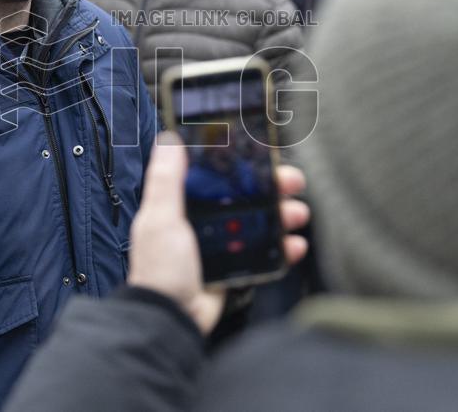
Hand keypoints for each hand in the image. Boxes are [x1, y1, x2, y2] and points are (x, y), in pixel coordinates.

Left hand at [127, 132, 310, 334]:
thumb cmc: (160, 267)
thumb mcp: (161, 218)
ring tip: (298, 214)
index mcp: (184, 203)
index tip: (266, 154)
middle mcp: (204, 220)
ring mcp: (222, 244)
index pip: (218, 175)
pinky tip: (295, 246)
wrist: (171, 318)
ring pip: (260, 221)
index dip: (242, 164)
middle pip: (246, 196)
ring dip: (282, 215)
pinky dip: (283, 249)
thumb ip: (166, 180)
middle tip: (294, 182)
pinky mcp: (235, 268)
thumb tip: (168, 139)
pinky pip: (265, 253)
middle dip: (272, 188)